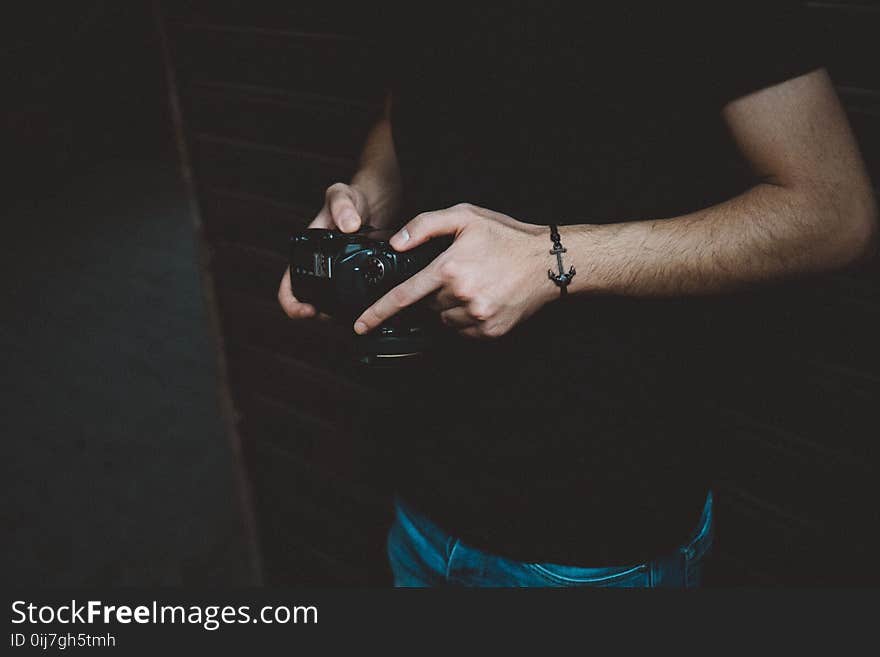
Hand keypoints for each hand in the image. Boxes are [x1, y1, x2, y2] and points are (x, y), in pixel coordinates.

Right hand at [278, 182, 370, 318]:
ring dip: (330, 313)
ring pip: (324, 304)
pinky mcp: (349, 277)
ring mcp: (331, 274)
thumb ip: (342, 206)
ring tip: (346, 314)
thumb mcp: (343, 196)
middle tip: (330, 318)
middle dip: (315, 315)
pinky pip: (343, 298)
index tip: (308, 311)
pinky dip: (346, 305)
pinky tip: (360, 306)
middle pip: (305, 301)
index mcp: (304, 252)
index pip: (288, 286)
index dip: (292, 304)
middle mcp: (315, 265)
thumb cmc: (350, 198)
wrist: (370, 203)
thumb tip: (348, 226)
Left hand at [354, 203, 557, 338]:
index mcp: (449, 268)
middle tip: (457, 273)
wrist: (547, 263)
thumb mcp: (465, 216)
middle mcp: (461, 296)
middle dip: (433, 292)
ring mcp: (477, 317)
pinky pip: (463, 331)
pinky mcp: (490, 331)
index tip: (361, 325)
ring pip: (444, 319)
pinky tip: (483, 298)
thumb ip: (425, 225)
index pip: (404, 296)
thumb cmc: (507, 237)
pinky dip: (466, 318)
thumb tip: (397, 243)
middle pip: (426, 305)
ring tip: (474, 284)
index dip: (378, 312)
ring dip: (449, 306)